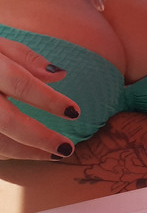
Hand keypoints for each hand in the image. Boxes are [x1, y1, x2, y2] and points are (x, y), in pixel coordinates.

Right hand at [0, 38, 77, 160]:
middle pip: (6, 120)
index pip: (20, 82)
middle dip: (39, 138)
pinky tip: (26, 153)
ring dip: (25, 152)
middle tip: (67, 148)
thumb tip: (60, 75)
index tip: (74, 112)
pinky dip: (6, 153)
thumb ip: (24, 57)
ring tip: (53, 155)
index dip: (49, 100)